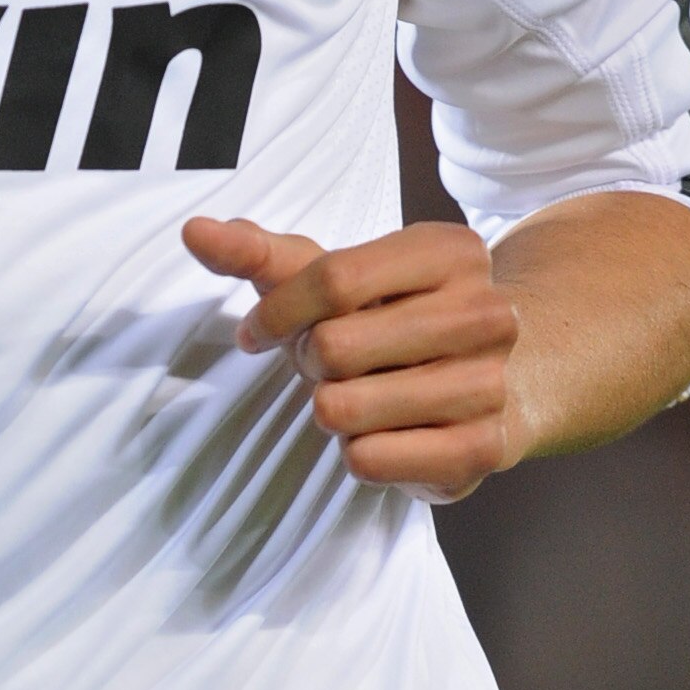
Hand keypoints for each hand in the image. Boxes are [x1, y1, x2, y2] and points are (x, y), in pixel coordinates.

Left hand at [180, 214, 524, 499]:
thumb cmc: (391, 320)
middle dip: (310, 362)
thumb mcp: (331, 276)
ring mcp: (490, 383)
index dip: (276, 312)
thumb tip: (195, 230)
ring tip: (360, 396)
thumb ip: (260, 254)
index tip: (256, 332)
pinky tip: (382, 434)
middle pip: (334, 346)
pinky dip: (357, 453)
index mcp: (449, 252)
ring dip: (331, 409)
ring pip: (344, 408)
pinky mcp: (482, 449)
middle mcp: (485, 313)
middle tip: (331, 367)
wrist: (495, 382)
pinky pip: (369, 459)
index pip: (333, 279)